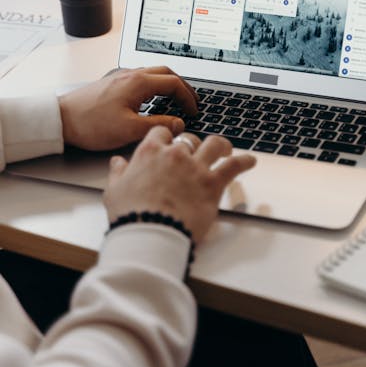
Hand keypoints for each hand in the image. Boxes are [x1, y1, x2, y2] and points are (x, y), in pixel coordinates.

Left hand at [59, 66, 197, 150]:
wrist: (60, 118)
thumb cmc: (90, 123)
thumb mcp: (129, 129)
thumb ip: (158, 125)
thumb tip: (178, 123)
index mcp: (138, 82)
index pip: (174, 83)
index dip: (188, 97)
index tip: (193, 110)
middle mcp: (131, 74)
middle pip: (166, 72)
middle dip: (182, 86)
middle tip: (191, 100)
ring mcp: (121, 77)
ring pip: (153, 73)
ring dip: (168, 84)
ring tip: (176, 100)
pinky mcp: (113, 83)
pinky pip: (141, 78)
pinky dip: (155, 85)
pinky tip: (152, 100)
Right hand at [104, 128, 255, 242]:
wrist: (150, 232)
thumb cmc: (131, 215)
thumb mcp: (114, 191)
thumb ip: (118, 173)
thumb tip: (117, 162)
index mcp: (150, 152)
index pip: (161, 133)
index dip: (166, 138)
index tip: (168, 143)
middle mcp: (175, 154)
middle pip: (188, 139)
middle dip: (192, 144)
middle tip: (196, 152)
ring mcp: (196, 167)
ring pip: (214, 144)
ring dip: (221, 145)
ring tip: (225, 148)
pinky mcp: (213, 183)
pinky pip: (234, 166)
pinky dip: (245, 161)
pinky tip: (250, 161)